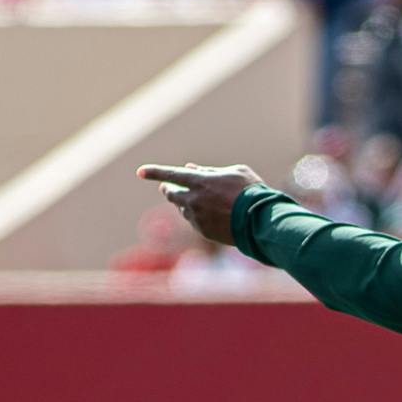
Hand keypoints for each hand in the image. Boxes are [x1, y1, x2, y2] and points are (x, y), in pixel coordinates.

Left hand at [136, 163, 262, 245]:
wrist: (261, 221)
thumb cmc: (251, 191)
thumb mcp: (234, 172)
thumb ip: (210, 170)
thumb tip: (193, 168)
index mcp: (199, 181)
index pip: (170, 174)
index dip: (154, 172)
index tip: (140, 171)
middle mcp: (193, 200)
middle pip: (172, 194)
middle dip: (168, 189)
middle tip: (167, 187)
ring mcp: (197, 218)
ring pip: (183, 209)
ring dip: (187, 203)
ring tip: (201, 201)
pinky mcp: (203, 232)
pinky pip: (195, 222)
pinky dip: (199, 216)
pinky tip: (212, 216)